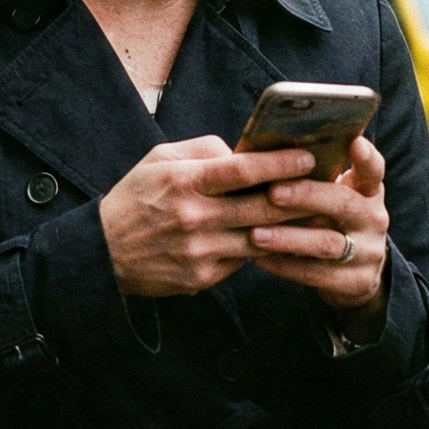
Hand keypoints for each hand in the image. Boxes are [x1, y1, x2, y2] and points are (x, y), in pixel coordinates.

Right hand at [100, 136, 318, 298]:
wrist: (103, 254)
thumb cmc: (134, 199)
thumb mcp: (158, 160)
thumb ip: (202, 151)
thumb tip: (242, 152)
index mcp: (183, 182)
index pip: (242, 170)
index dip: (280, 163)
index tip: (307, 157)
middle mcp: (193, 218)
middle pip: (262, 208)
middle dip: (299, 197)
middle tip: (325, 186)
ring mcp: (199, 252)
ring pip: (260, 239)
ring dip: (289, 228)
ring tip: (311, 215)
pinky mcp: (201, 278)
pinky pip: (242, 261)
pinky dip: (259, 249)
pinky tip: (273, 241)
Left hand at [250, 136, 390, 341]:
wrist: (353, 276)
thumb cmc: (329, 222)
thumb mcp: (333, 197)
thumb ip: (316, 178)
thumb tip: (271, 152)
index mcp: (368, 192)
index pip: (373, 170)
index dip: (366, 157)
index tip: (354, 142)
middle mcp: (374, 219)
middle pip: (344, 204)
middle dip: (307, 196)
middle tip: (272, 192)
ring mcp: (369, 252)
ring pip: (327, 243)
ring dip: (288, 238)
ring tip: (255, 234)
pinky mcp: (356, 282)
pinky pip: (315, 273)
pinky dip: (283, 265)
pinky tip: (257, 258)